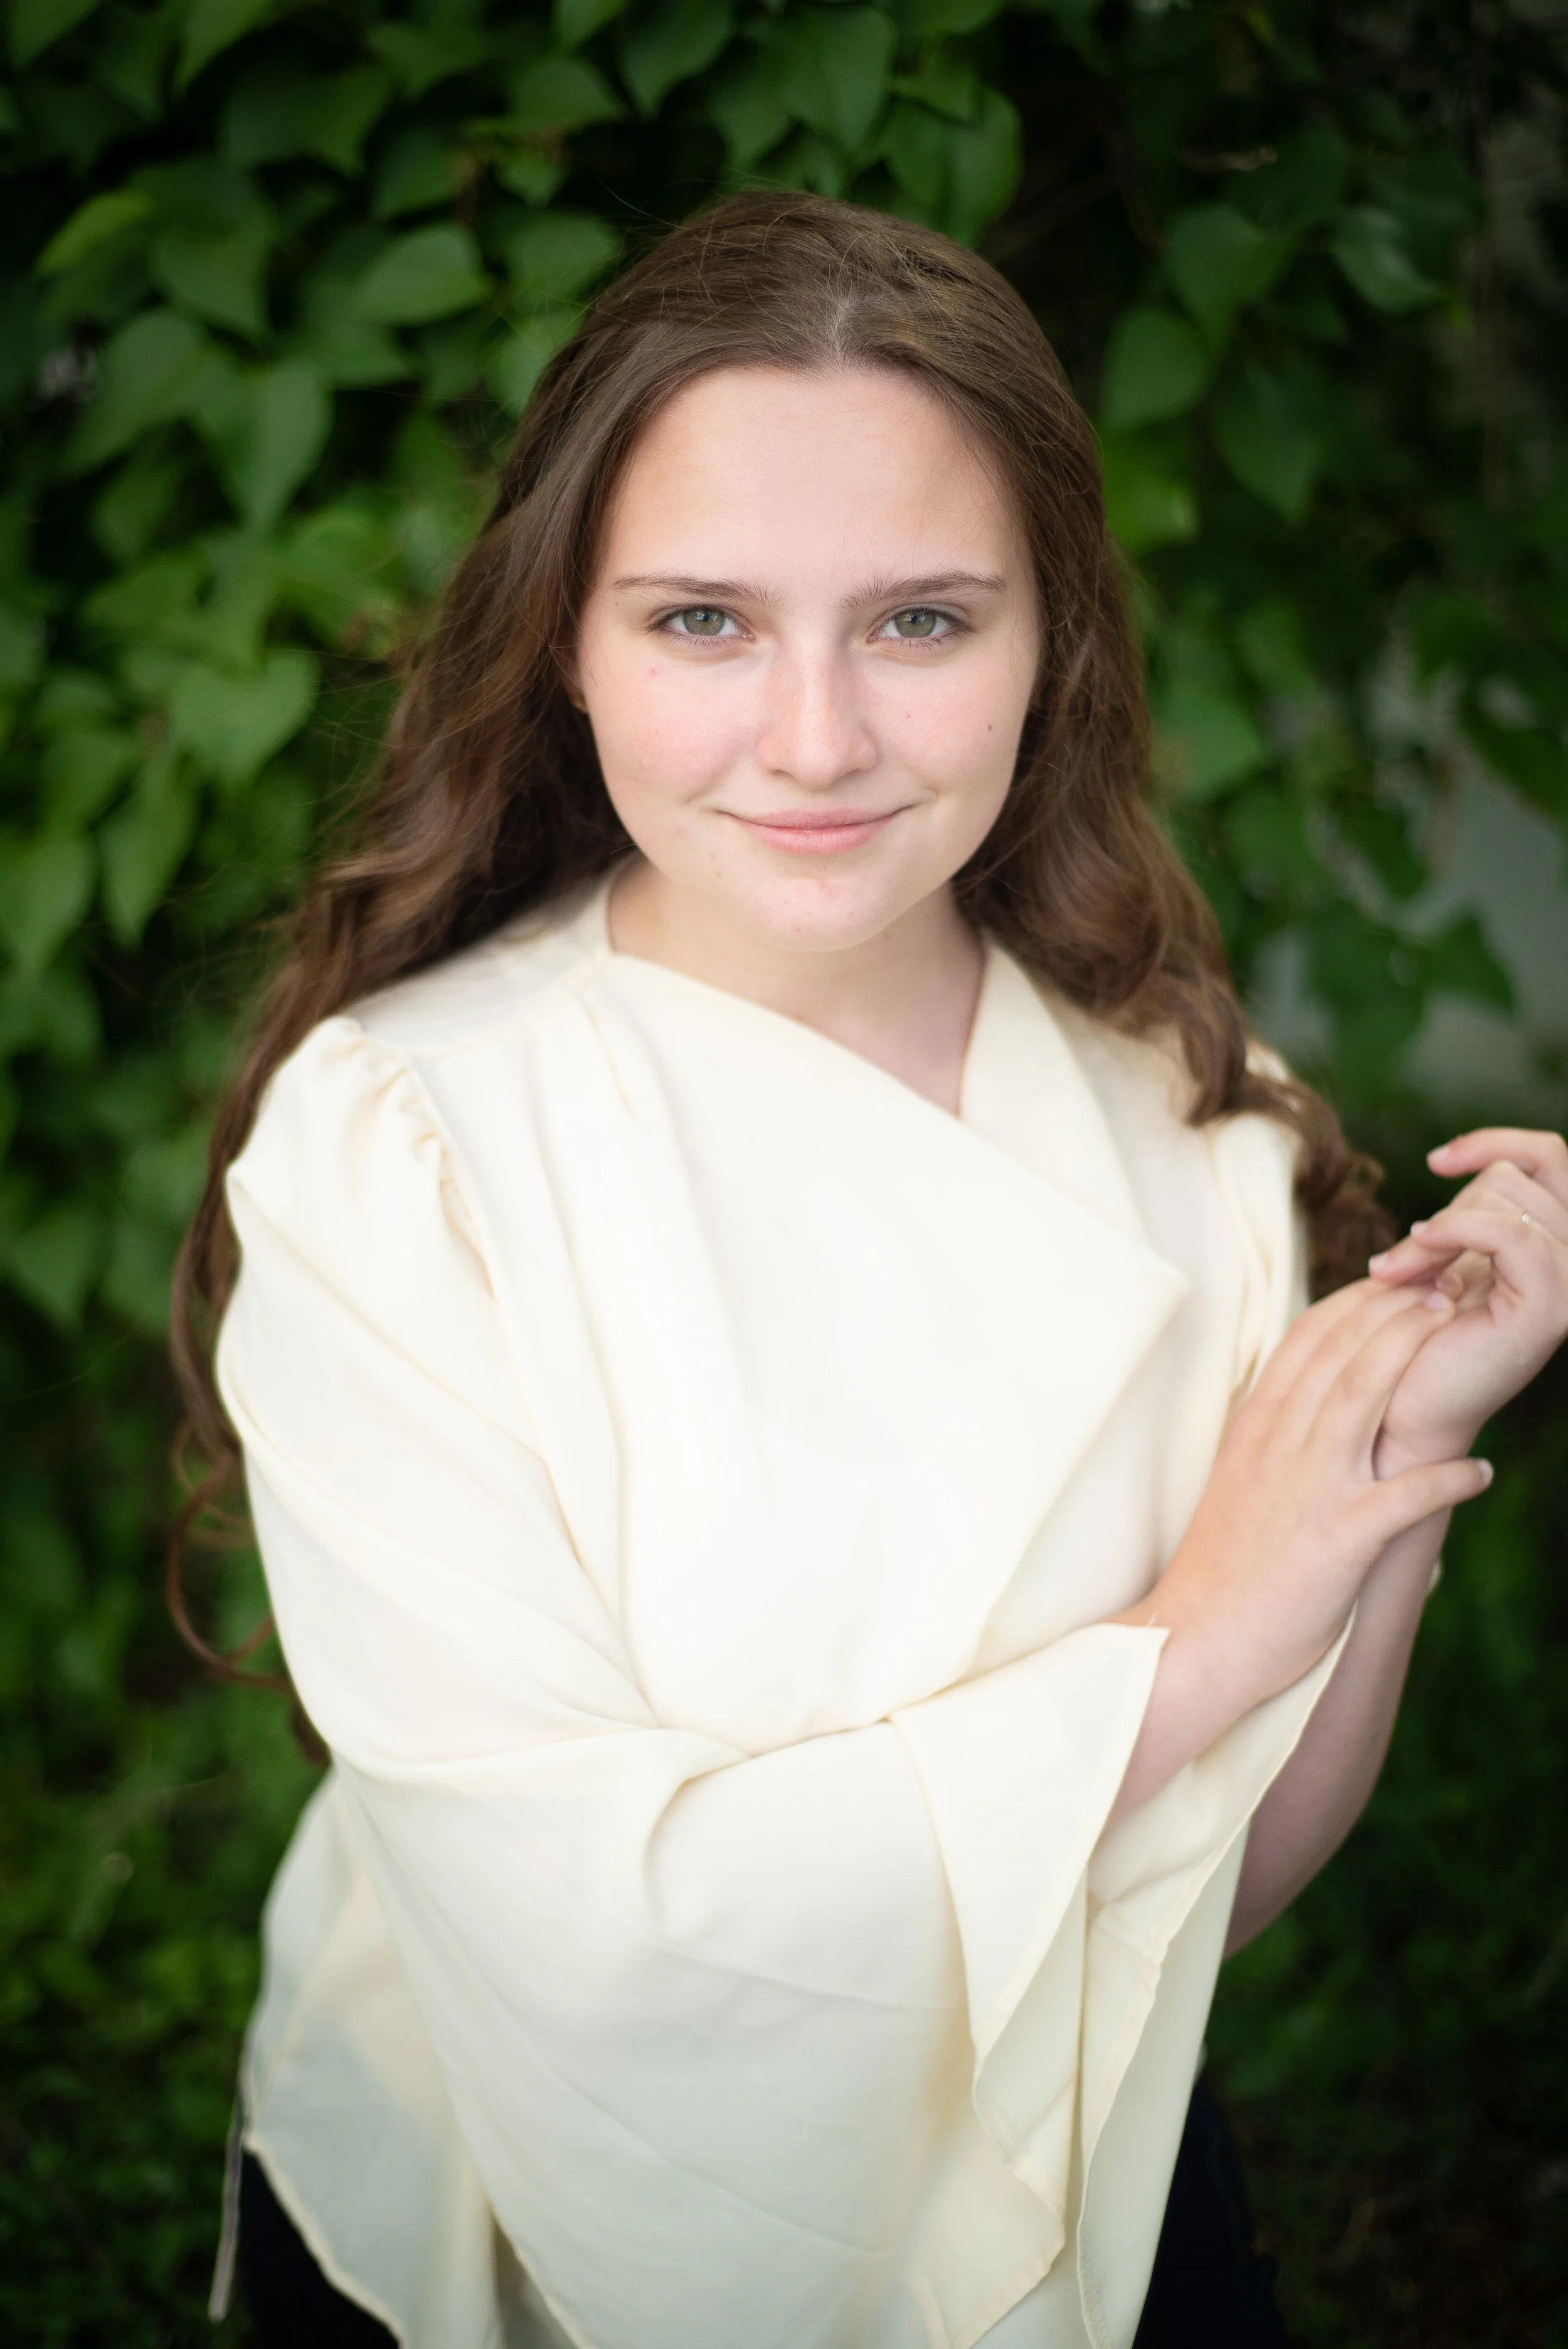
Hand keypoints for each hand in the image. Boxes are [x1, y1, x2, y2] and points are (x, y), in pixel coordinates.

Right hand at [1138, 1280, 1489, 1716]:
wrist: (1195, 1637)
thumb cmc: (1222, 1567)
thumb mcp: (1238, 1481)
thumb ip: (1273, 1438)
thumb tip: (1312, 1406)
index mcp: (1255, 1427)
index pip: (1304, 1340)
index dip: (1354, 1302)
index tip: (1394, 1281)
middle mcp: (1279, 1445)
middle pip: (1341, 1352)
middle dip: (1395, 1308)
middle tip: (1442, 1281)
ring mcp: (1308, 1487)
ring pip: (1366, 1396)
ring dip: (1414, 1352)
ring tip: (1457, 1325)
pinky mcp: (1337, 1540)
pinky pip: (1405, 1497)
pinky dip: (1449, 1479)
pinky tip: (1483, 1472)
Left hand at [1368, 1129, 1567, 1467]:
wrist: (1395, 1409)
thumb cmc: (1410, 1335)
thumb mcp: (1442, 1255)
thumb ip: (1467, 1214)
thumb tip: (1458, 1160)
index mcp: (1550, 1246)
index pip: (1551, 1158)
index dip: (1497, 1142)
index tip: (1437, 1160)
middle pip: (1516, 1176)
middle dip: (1448, 1206)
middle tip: (1400, 1261)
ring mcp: (1566, 1286)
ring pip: (1507, 1198)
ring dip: (1433, 1230)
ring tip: (1397, 1273)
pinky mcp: (1548, 1310)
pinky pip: (1508, 1232)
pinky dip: (1449, 1234)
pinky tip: (1408, 1268)